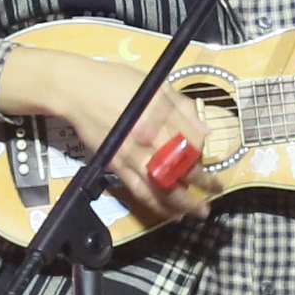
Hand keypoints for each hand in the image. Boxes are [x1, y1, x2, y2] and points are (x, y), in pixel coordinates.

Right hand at [0, 46, 210, 222]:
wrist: (78, 91)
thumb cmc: (117, 82)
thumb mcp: (157, 84)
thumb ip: (184, 108)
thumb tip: (206, 131)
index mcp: (162, 116)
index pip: (192, 144)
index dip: (204, 155)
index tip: (210, 161)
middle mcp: (149, 139)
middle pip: (182, 169)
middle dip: (203, 184)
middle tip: (216, 191)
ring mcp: (131, 155)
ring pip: (162, 187)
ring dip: (183, 202)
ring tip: (199, 210)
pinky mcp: (115, 166)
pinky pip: (139, 191)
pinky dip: (157, 205)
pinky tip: (170, 212)